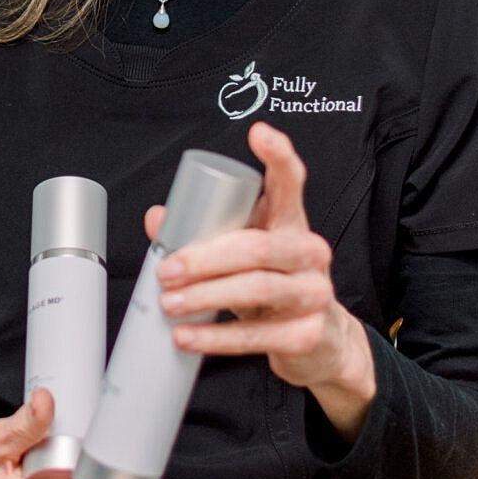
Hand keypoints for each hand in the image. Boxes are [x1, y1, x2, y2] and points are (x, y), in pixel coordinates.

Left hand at [149, 122, 376, 436]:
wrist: (319, 345)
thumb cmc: (274, 287)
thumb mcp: (244, 257)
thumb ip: (207, 234)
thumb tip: (158, 219)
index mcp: (291, 225)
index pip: (291, 184)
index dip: (279, 157)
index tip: (259, 133)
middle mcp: (309, 254)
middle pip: (257, 246)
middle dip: (205, 258)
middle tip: (167, 269)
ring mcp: (313, 294)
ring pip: (256, 289)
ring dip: (205, 296)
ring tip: (170, 304)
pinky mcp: (307, 335)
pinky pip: (256, 335)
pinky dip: (215, 338)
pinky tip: (187, 337)